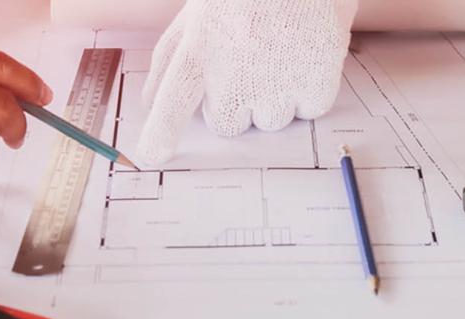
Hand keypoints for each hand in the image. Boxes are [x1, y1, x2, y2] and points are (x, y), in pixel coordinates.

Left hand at [135, 0, 357, 163]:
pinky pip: (308, 111)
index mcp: (200, 49)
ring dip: (275, 99)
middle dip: (236, 105)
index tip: (151, 156)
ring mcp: (276, 82)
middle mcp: (235, 71)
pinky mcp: (315, 85)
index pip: (173, 101)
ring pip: (269, 122)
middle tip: (251, 66)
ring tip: (281, 54)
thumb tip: (150, 101)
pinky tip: (305, 56)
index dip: (161, 132)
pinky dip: (309, 91)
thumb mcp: (198, 16)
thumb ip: (169, 58)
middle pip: (227, 125)